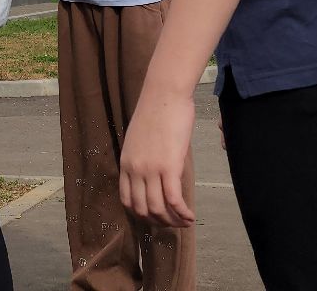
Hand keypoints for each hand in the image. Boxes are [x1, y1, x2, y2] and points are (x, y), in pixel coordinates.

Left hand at [118, 86, 196, 227]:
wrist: (165, 93)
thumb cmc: (157, 111)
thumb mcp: (140, 139)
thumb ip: (144, 159)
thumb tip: (155, 175)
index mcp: (126, 164)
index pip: (127, 200)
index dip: (141, 215)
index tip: (155, 217)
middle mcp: (135, 170)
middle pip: (142, 209)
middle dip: (159, 222)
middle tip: (173, 223)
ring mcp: (151, 169)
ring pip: (158, 208)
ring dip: (173, 221)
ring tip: (185, 222)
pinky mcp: (169, 166)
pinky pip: (174, 199)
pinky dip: (182, 213)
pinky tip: (191, 216)